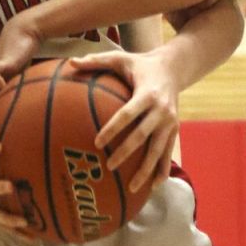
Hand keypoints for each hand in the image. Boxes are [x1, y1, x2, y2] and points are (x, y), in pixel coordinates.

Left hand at [69, 48, 179, 192]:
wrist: (173, 68)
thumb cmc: (140, 64)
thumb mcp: (120, 58)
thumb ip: (96, 60)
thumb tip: (70, 61)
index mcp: (147, 93)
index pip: (127, 114)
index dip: (113, 129)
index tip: (97, 142)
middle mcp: (161, 109)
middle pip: (142, 135)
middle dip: (126, 152)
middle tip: (109, 166)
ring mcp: (170, 122)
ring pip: (158, 150)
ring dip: (146, 169)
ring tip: (132, 188)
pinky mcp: (175, 129)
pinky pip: (168, 152)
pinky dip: (162, 169)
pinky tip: (154, 186)